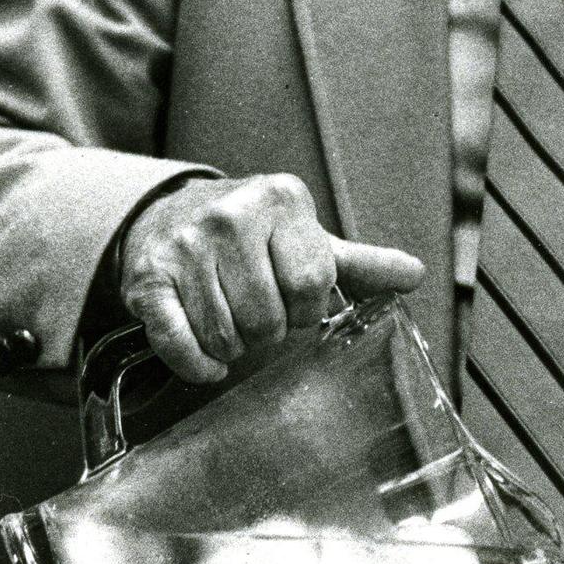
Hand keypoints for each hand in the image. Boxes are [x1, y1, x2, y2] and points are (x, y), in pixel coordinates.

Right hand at [119, 173, 423, 382]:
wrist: (171, 213)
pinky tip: (207, 358)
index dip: (308, 307)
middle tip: (261, 317)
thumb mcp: (308, 239)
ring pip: (225, 335)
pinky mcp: (148, 278)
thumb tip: (415, 275)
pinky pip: (178, 343)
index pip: (312, 282)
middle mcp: (231, 214)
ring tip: (232, 324)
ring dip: (234, 348)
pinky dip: (197, 364)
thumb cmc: (253, 235)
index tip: (295, 302)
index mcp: (281, 199)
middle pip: (268, 316)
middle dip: (270, 331)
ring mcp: (185, 245)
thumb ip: (360, 264)